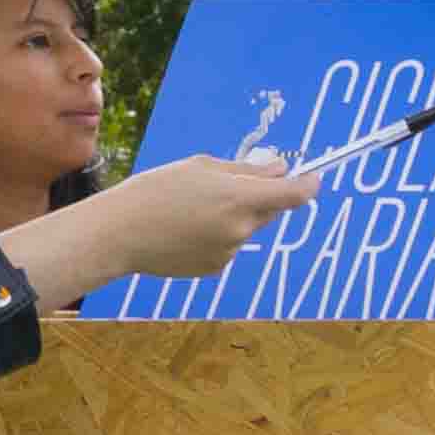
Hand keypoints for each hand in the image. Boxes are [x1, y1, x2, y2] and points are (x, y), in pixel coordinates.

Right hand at [0, 150, 314, 308]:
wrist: (120, 233)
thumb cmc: (156, 190)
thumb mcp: (201, 167)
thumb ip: (245, 170)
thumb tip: (280, 168)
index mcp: (240, 198)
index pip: (293, 194)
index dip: (308, 184)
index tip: (313, 177)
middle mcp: (241, 229)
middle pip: (270, 209)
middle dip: (260, 196)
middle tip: (228, 184)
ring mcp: (229, 252)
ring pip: (245, 227)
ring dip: (231, 216)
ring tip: (190, 209)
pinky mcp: (215, 268)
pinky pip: (227, 245)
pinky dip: (215, 235)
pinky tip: (184, 230)